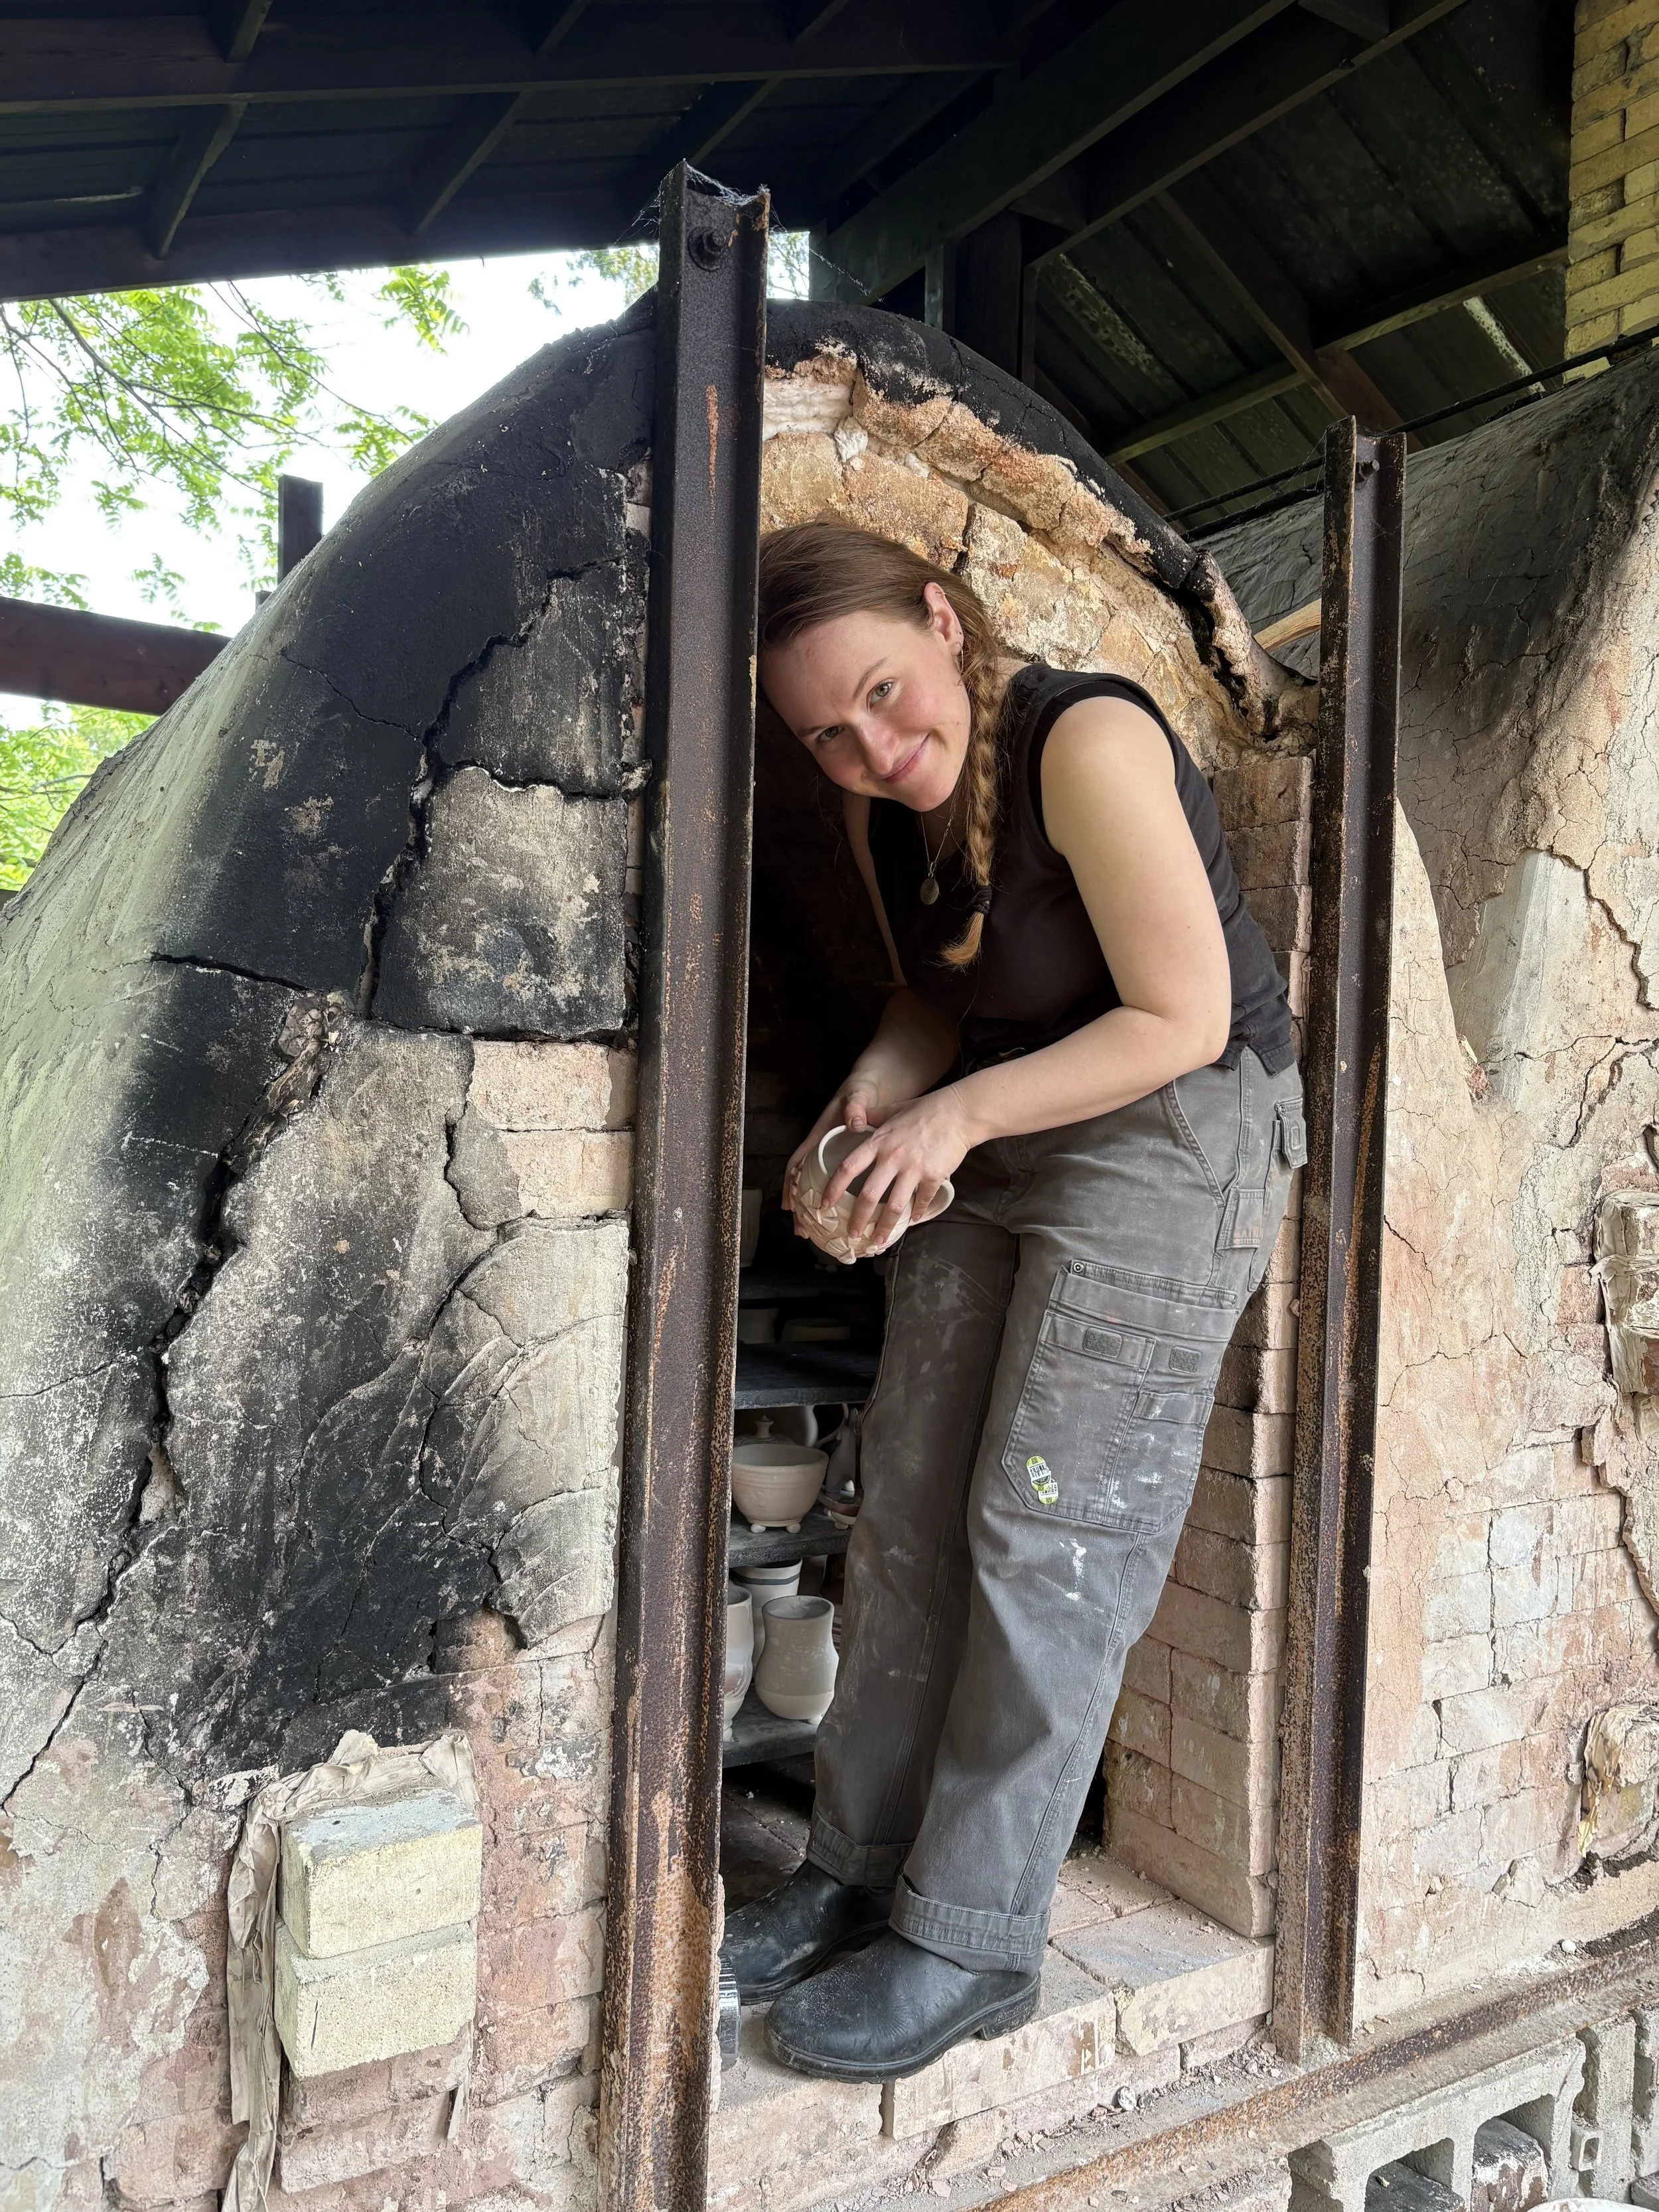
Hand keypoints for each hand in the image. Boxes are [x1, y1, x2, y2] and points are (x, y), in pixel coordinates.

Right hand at [783, 1075, 885, 1219]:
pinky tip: (845, 1218)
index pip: (798, 1161)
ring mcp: (835, 1156)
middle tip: (802, 1231)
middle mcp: (823, 1149)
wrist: (871, 1089)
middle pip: (804, 1182)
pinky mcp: (849, 1161)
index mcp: (819, 1136)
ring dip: (816, 1209)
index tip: (787, 1205)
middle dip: (801, 1207)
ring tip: (816, 1234)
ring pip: (820, 1186)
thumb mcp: (856, 1096)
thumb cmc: (859, 1093)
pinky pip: (839, 1184)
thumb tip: (854, 1122)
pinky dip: (839, 1201)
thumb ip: (854, 1106)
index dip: (789, 1184)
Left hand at [821, 1089, 973, 1249]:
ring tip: (879, 1241)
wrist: (958, 1112)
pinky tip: (912, 1221)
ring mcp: (914, 1168)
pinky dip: (916, 1214)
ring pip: (895, 1206)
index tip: (824, 1204)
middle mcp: (893, 1157)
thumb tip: (856, 1119)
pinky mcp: (934, 1176)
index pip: (848, 1168)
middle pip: (869, 1195)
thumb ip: (872, 1117)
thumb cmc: (924, 1109)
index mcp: (878, 1142)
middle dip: (857, 1219)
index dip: (833, 1188)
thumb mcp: (892, 1109)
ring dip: (885, 1227)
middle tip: (852, 1233)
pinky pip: (922, 1201)